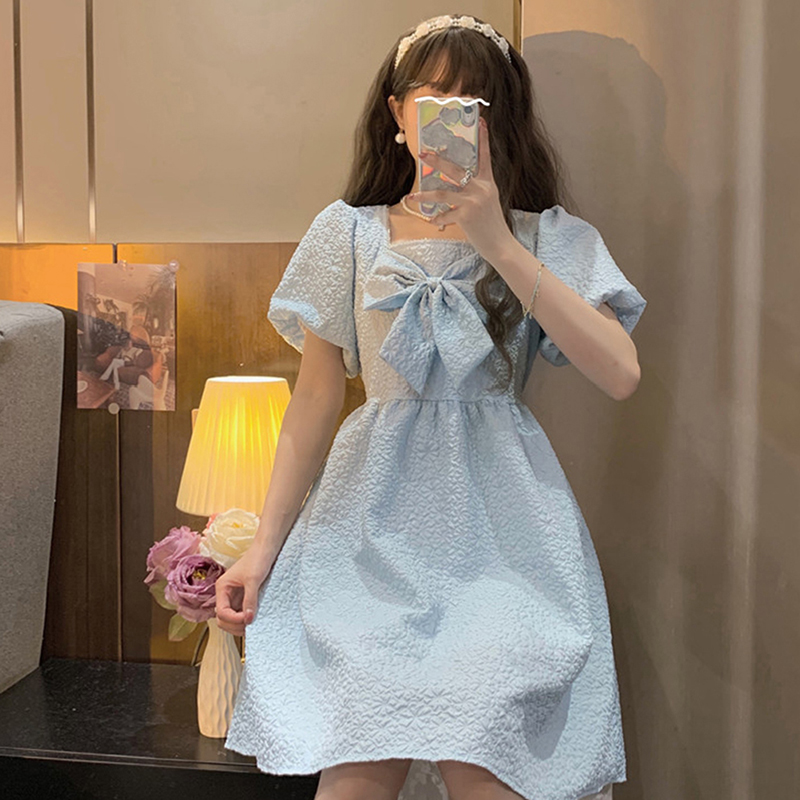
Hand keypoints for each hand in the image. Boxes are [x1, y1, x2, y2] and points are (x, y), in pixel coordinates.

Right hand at [215, 542, 276, 636]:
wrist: (267, 548)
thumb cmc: (257, 558)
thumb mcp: (253, 579)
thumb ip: (250, 599)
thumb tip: (248, 619)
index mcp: (222, 587)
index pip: (221, 612)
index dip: (233, 619)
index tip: (248, 619)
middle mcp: (226, 593)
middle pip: (222, 619)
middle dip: (234, 625)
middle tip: (250, 626)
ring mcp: (235, 596)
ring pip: (232, 618)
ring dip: (240, 624)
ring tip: (253, 624)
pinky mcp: (244, 597)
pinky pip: (241, 613)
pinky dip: (246, 618)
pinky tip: (256, 619)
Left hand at [409, 116, 512, 259]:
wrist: (500, 244)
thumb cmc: (492, 224)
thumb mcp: (488, 201)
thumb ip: (475, 190)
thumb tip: (454, 184)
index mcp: (488, 183)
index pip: (485, 156)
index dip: (483, 139)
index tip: (481, 121)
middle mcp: (481, 188)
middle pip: (455, 169)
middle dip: (437, 161)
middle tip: (423, 153)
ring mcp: (473, 201)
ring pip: (443, 193)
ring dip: (424, 195)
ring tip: (411, 196)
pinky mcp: (467, 216)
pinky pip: (445, 215)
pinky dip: (437, 219)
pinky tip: (431, 221)